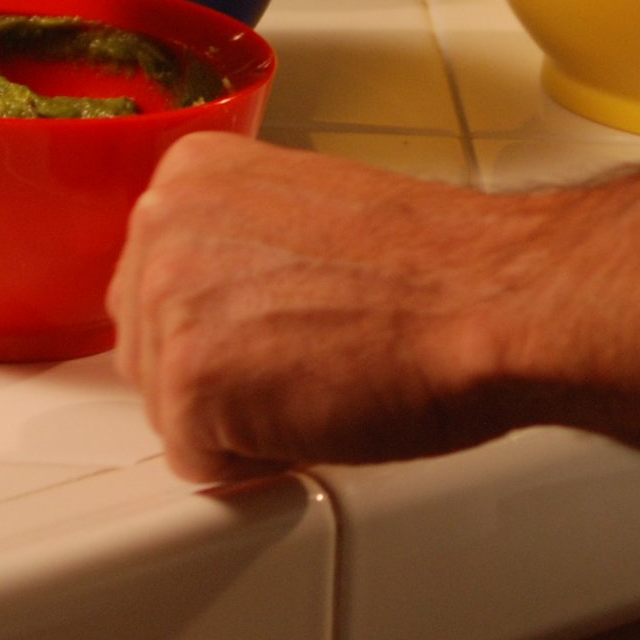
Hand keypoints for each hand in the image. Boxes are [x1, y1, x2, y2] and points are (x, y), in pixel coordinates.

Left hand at [108, 133, 543, 484]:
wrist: (491, 300)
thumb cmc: (431, 268)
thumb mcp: (298, 217)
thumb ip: (230, 248)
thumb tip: (210, 306)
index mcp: (187, 176)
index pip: (152, 286)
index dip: (226, 326)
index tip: (282, 321)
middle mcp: (161, 223)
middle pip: (147, 347)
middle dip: (220, 374)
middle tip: (308, 354)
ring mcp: (167, 300)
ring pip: (168, 408)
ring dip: (238, 418)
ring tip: (317, 377)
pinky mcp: (188, 380)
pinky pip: (195, 461)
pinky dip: (253, 464)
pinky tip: (313, 414)